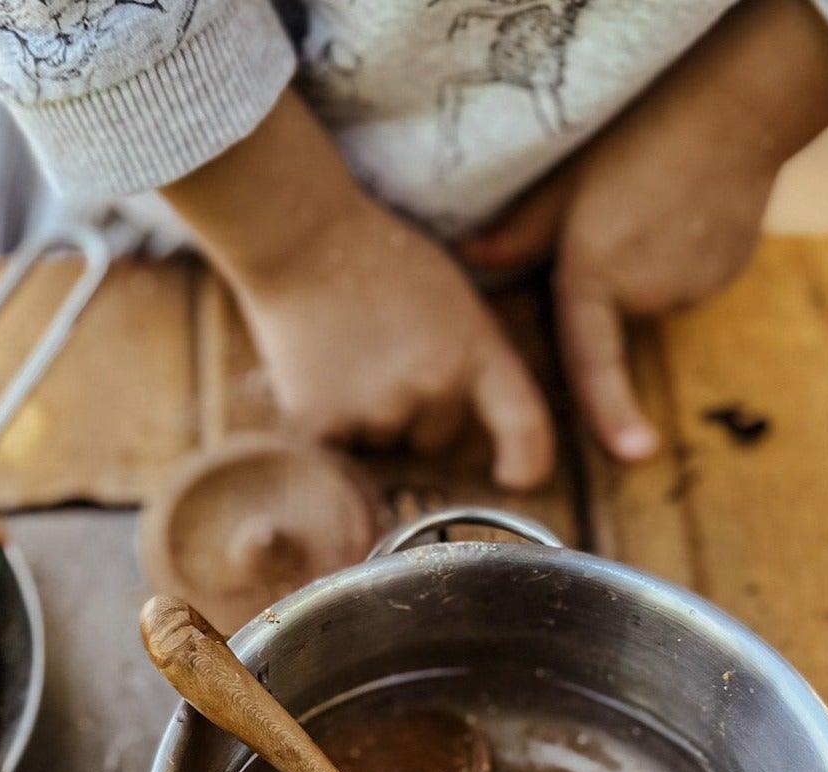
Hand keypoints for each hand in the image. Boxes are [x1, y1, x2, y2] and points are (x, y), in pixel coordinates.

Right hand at [164, 91, 553, 489]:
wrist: (301, 237)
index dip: (526, 462)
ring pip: (380, 444)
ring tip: (344, 361)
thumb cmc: (379, 256)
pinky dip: (324, 426)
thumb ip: (470, 356)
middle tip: (381, 358)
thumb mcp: (452, 297)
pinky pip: (333, 451)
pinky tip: (315, 379)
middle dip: (413, 412)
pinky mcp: (322, 426)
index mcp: (476, 349)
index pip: (524, 426)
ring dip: (366, 418)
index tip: (514, 477)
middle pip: (433, 437)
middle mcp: (433, 388)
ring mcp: (375, 411)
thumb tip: (470, 420)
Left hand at [461, 0, 827, 461]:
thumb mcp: (566, 187)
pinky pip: (681, 284)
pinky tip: (681, 217)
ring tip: (649, 213)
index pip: (594, 362)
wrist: (734, 113)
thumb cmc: (637, 145)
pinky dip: (675, 261)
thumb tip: (470, 261)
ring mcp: (689, 288)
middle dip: (603, 289)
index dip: (611, 415)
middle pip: (608, 322)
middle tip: (618, 225)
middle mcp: (644, 295)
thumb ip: (521, 235)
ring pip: (646, 301)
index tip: (636, 457)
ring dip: (640, 272)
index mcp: (595, 278)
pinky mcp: (721, 276)